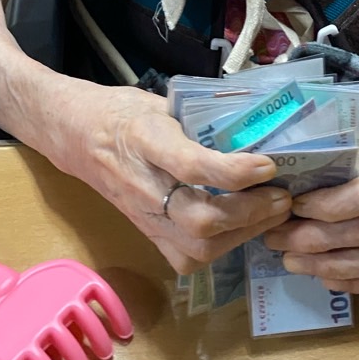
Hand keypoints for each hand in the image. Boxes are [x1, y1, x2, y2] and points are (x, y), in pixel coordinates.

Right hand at [73, 85, 292, 273]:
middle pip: (199, 219)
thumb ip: (200, 117)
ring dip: (242, 234)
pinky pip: (186, 258)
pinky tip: (242, 229)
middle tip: (282, 195)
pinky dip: (221, 249)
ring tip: (271, 213)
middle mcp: (143, 184)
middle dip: (249, 213)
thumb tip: (254, 123)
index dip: (233, 171)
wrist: (76, 134)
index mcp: (144, 138)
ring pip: (197, 248)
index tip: (267, 164)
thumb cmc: (123, 111)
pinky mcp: (146, 233)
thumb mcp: (161, 101)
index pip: (191, 165)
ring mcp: (143, 216)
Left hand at [262, 86, 358, 293]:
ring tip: (291, 260)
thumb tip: (268, 153)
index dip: (327, 207)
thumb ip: (320, 133)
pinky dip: (353, 280)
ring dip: (329, 266)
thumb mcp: (349, 113)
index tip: (293, 204)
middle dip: (314, 241)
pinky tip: (322, 275)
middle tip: (275, 238)